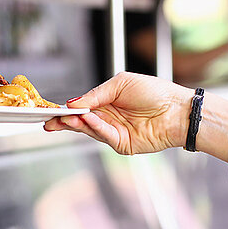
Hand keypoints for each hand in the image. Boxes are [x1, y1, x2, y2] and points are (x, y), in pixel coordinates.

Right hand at [44, 72, 191, 154]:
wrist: (177, 109)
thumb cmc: (155, 92)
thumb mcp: (121, 83)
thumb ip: (96, 94)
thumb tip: (74, 102)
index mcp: (108, 102)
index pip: (81, 107)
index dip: (66, 109)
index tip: (50, 110)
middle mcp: (109, 118)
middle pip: (81, 122)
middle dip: (65, 121)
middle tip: (50, 120)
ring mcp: (115, 133)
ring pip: (89, 130)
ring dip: (78, 123)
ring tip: (66, 117)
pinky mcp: (123, 145)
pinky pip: (105, 136)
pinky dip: (96, 127)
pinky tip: (89, 119)